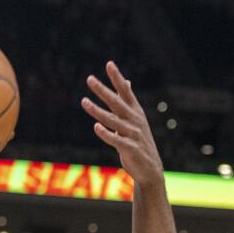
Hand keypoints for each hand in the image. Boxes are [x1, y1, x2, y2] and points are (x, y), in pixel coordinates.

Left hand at [81, 62, 163, 186]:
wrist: (150, 168)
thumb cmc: (138, 141)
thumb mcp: (136, 119)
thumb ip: (128, 102)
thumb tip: (127, 82)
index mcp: (136, 112)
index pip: (125, 91)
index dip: (117, 78)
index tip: (109, 63)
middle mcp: (135, 120)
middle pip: (116, 102)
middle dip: (103, 90)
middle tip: (89, 78)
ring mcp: (132, 133)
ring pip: (112, 119)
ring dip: (97, 110)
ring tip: (83, 101)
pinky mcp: (129, 148)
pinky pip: (115, 139)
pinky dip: (106, 133)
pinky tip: (96, 127)